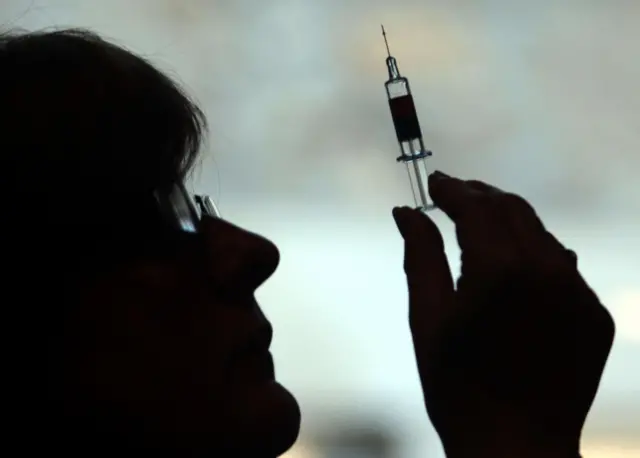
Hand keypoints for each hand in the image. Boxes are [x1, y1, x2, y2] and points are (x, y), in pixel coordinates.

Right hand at [392, 172, 614, 457]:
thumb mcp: (427, 319)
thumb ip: (420, 257)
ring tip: (478, 222)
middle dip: (480, 195)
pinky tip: (513, 262)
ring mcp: (579, 294)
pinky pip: (564, 266)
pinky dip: (535, 253)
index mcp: (499, 272)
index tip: (433, 181)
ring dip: (508, 220)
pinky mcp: (596, 314)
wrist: (516, 449)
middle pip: (513, 209)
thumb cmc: (456, 387)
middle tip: (453, 192)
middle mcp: (548, 273)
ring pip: (541, 233)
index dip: (451, 189)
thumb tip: (405, 211)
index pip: (475, 207)